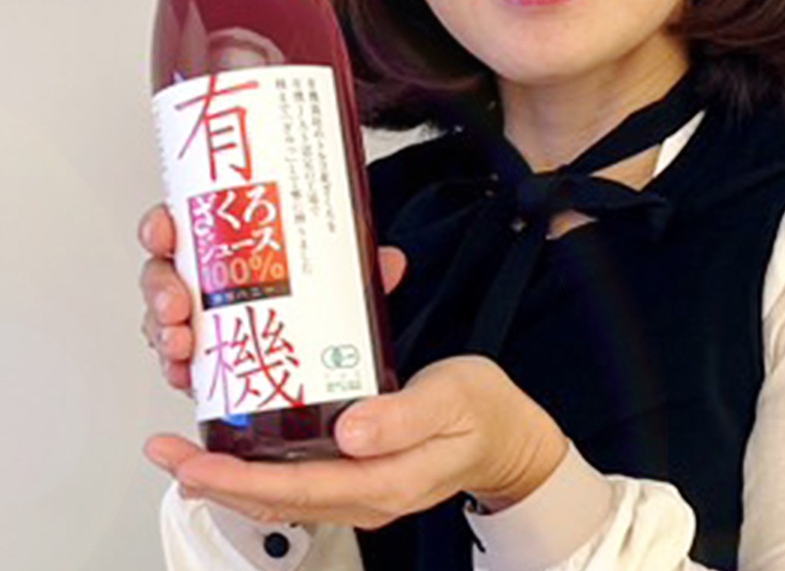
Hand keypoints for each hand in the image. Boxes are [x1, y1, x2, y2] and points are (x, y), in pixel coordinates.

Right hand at [137, 203, 408, 393]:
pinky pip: (178, 362)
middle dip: (160, 288)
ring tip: (183, 344)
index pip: (185, 221)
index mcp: (229, 239)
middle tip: (178, 303)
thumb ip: (359, 265)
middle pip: (163, 272)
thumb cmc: (316, 287)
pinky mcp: (206, 358)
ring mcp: (201, 318)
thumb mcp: (339, 270)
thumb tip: (389, 263)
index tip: (164, 231)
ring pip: (163, 319)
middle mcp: (207, 276)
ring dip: (164, 332)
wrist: (324, 345)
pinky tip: (185, 375)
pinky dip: (178, 369)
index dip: (163, 225)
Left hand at [143, 354, 568, 526]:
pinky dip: (258, 469)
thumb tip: (350, 431)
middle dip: (214, 480)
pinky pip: (298, 480)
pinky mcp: (359, 474)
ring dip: (228, 477)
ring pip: (281, 494)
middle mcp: (365, 494)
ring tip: (183, 452)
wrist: (508, 436)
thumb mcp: (453, 397)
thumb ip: (405, 416)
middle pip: (276, 499)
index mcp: (385, 480)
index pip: (297, 488)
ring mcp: (361, 489)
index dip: (238, 479)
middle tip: (165, 453)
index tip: (192, 463)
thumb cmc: (483, 410)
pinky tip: (239, 446)